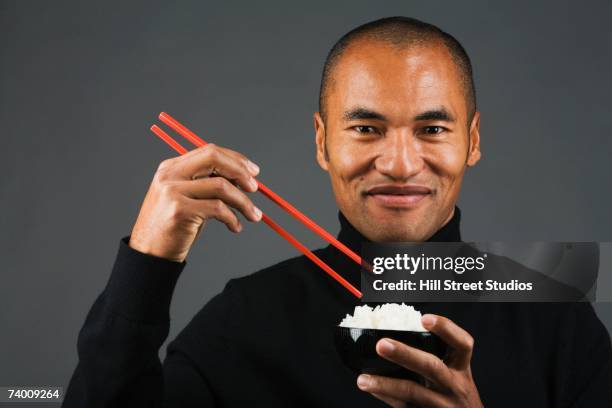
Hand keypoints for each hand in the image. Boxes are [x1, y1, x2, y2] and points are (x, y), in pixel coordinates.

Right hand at [129, 144, 262, 261]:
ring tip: (253, 215)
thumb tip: (244, 179)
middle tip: (255, 188)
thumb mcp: (188, 199)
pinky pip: (218, 208)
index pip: (210, 152)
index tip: (253, 172)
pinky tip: (235, 227)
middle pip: (214, 158)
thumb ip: (209, 185)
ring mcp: (172, 191)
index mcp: (172, 167)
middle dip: (240, 171)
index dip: (235, 159)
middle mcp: (170, 175)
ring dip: (244, 202)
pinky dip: (233, 218)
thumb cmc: (173, 228)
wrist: (150, 254)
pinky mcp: (179, 210)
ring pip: (221, 186)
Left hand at [356, 314, 482, 407]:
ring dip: (385, 384)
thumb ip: (436, 358)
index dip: (446, 329)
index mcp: (461, 369)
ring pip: (412, 392)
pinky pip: (404, 407)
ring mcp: (442, 405)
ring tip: (363, 379)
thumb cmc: (455, 396)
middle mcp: (454, 386)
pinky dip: (386, 397)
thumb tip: (397, 337)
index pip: (462, 344)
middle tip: (382, 344)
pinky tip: (372, 390)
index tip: (425, 318)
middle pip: (432, 367)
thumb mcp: (456, 376)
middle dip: (405, 354)